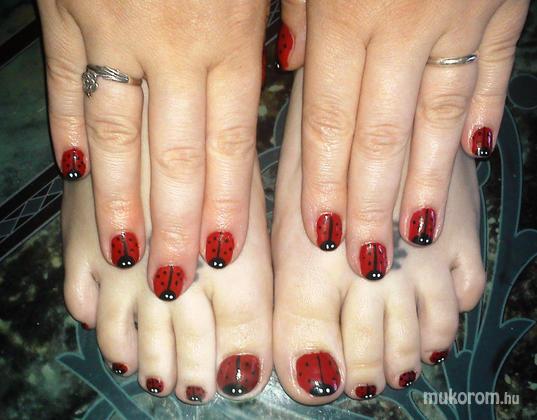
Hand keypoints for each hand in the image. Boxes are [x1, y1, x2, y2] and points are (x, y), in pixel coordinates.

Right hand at [38, 0, 267, 298]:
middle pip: (172, 155)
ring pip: (116, 132)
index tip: (224, 256)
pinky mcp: (62, 4)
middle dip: (174, 224)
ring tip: (124, 251)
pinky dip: (70, 129)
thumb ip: (281, 15)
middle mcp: (168, 40)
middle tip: (175, 279)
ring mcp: (109, 24)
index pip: (230, 143)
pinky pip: (63, 80)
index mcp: (228, 30)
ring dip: (119, 199)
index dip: (226, 205)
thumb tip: (284, 67)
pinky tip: (77, 173)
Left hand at [278, 0, 528, 278]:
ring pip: (440, 116)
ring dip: (427, 180)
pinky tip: (472, 154)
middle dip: (371, 204)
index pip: (330, 122)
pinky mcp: (506, 0)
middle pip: (382, 135)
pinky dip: (480, 111)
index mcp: (347, 11)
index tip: (321, 235)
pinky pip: (492, 66)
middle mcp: (403, 23)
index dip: (325, 184)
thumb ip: (298, 10)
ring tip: (416, 232)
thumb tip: (287, 68)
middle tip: (365, 258)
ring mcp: (461, 12)